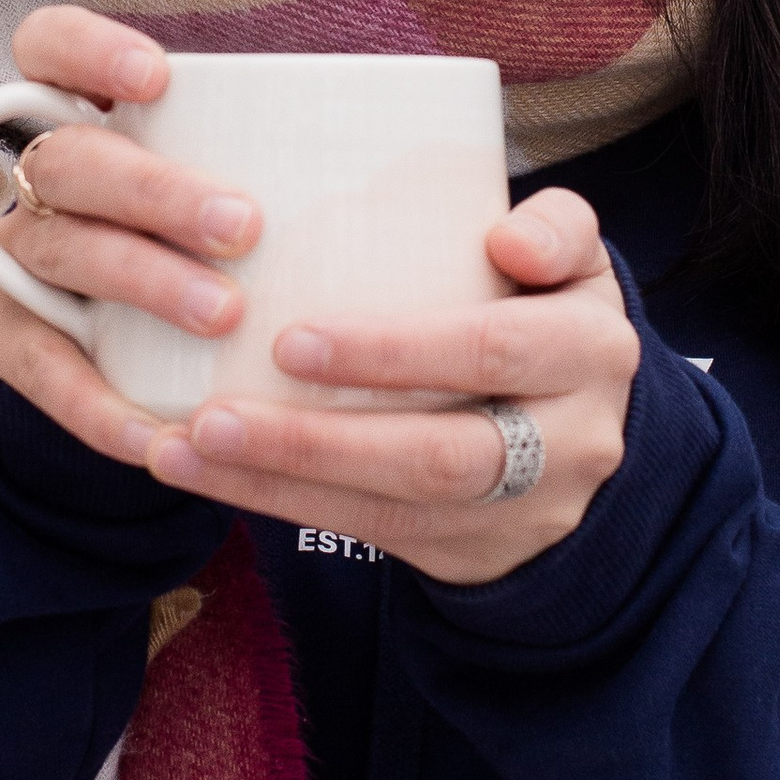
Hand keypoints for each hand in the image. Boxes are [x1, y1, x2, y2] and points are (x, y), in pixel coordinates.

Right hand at [0, 9, 258, 474]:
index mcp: (87, 119)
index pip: (48, 48)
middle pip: (68, 159)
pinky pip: (44, 370)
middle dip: (153, 188)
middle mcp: (40, 183)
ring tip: (223, 314)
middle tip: (242, 225)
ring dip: (142, 279)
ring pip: (59, 249)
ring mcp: (14, 259)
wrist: (122, 353)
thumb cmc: (218, 249)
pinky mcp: (6, 339)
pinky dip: (102, 402)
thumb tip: (448, 181)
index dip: (86, 50)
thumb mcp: (240, 190)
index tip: (156, 77)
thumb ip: (301, 169)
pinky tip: (162, 432)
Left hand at [143, 191, 636, 586]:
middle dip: (318, 440)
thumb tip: (505, 237)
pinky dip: (281, 502)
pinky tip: (208, 473)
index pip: (492, 350)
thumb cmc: (547, 312)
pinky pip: (372, 533)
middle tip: (214, 413)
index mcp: (591, 350)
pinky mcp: (472, 551)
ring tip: (189, 446)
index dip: (396, 352)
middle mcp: (572, 441)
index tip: (290, 339)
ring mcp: (524, 509)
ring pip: (395, 509)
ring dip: (282, 480)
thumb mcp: (572, 262)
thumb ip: (554, 228)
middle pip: (438, 455)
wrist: (588, 429)